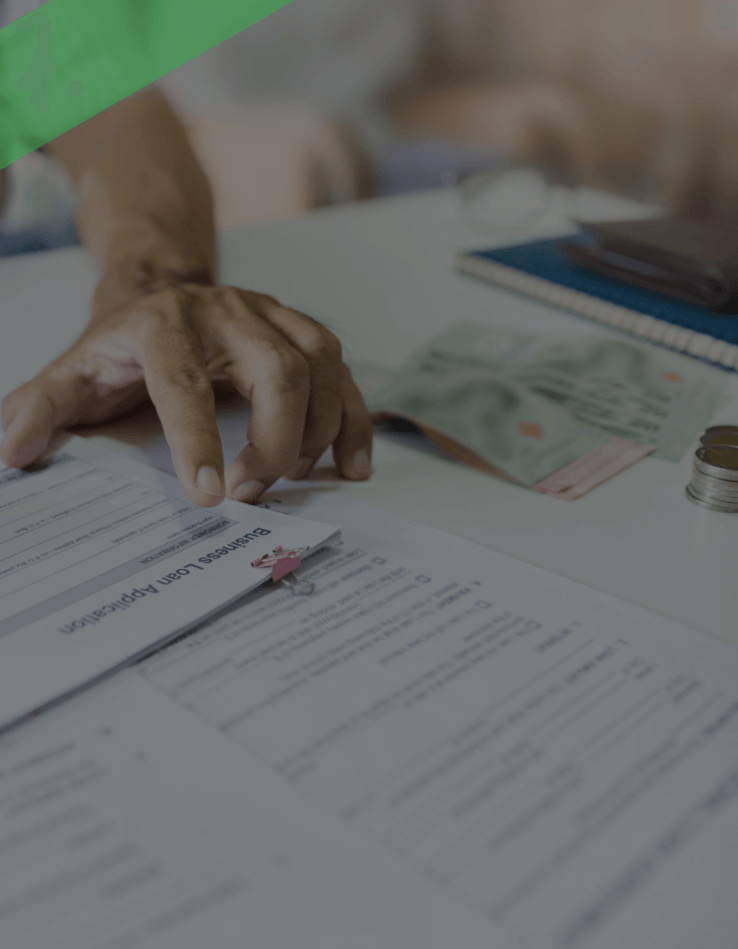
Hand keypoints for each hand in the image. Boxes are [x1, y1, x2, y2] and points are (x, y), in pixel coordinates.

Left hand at [1, 282, 372, 506]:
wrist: (160, 291)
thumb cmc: (121, 347)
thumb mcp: (71, 375)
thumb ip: (38, 410)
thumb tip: (10, 453)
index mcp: (163, 324)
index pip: (184, 382)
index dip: (196, 441)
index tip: (209, 497)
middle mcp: (227, 311)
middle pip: (276, 369)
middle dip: (274, 439)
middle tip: (252, 491)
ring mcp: (273, 317)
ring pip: (321, 366)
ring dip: (318, 431)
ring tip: (295, 479)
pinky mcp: (303, 332)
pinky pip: (346, 373)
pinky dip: (356, 421)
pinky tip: (351, 465)